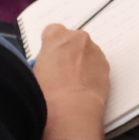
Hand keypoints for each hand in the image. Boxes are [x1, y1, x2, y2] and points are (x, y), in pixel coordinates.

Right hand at [35, 25, 110, 139]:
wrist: (71, 109)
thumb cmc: (47, 93)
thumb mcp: (33, 71)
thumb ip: (41, 60)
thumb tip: (43, 65)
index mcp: (57, 36)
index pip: (52, 31)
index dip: (49, 44)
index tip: (48, 55)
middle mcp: (79, 38)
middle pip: (72, 41)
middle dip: (67, 52)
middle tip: (59, 72)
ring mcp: (95, 51)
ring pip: (86, 52)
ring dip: (80, 62)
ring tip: (71, 83)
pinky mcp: (106, 65)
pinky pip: (96, 64)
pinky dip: (91, 71)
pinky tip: (82, 87)